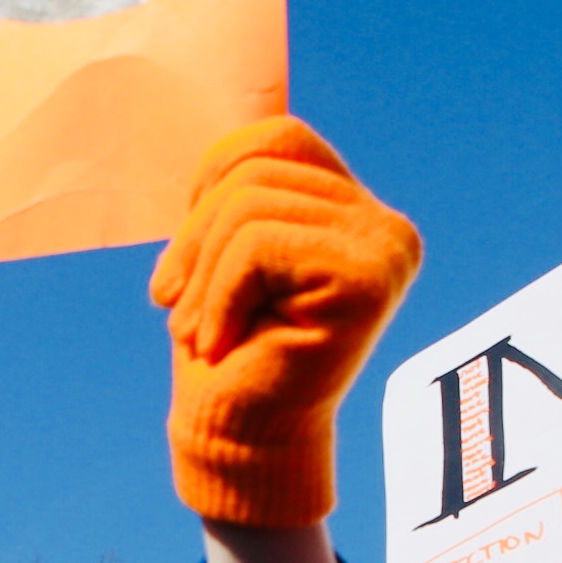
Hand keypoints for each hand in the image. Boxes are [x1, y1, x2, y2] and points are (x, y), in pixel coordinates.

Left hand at [151, 116, 421, 530]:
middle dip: (195, 236)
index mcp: (357, 212)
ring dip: (200, 273)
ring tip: (198, 330)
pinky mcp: (366, 279)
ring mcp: (384, 250)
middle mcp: (387, 226)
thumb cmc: (228, 351)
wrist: (240, 441)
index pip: (278, 139)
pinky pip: (256, 246)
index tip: (189, 254)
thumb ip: (241, 188)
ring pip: (249, 205)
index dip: (213, 178)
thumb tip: (219, 121)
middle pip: (258, 171)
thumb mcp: (226, 250)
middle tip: (174, 304)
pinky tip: (220, 344)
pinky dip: (216, 296)